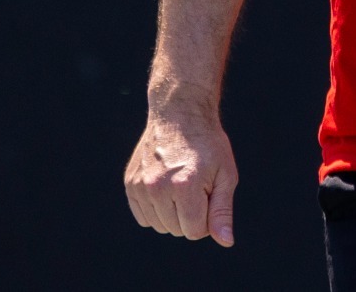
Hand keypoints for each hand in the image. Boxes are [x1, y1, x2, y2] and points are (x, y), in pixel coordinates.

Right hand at [123, 104, 238, 246]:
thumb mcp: (226, 175)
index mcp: (185, 186)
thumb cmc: (208, 146)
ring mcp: (140, 186)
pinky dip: (156, 210)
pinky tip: (166, 189)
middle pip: (177, 230)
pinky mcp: (129, 184)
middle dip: (191, 215)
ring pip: (159, 226)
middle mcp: (158, 188)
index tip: (210, 196)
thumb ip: (222, 211)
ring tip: (181, 185)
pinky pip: (143, 217)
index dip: (207, 218)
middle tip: (196, 186)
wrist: (180, 115)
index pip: (196, 231)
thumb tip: (225, 242)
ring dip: (173, 214)